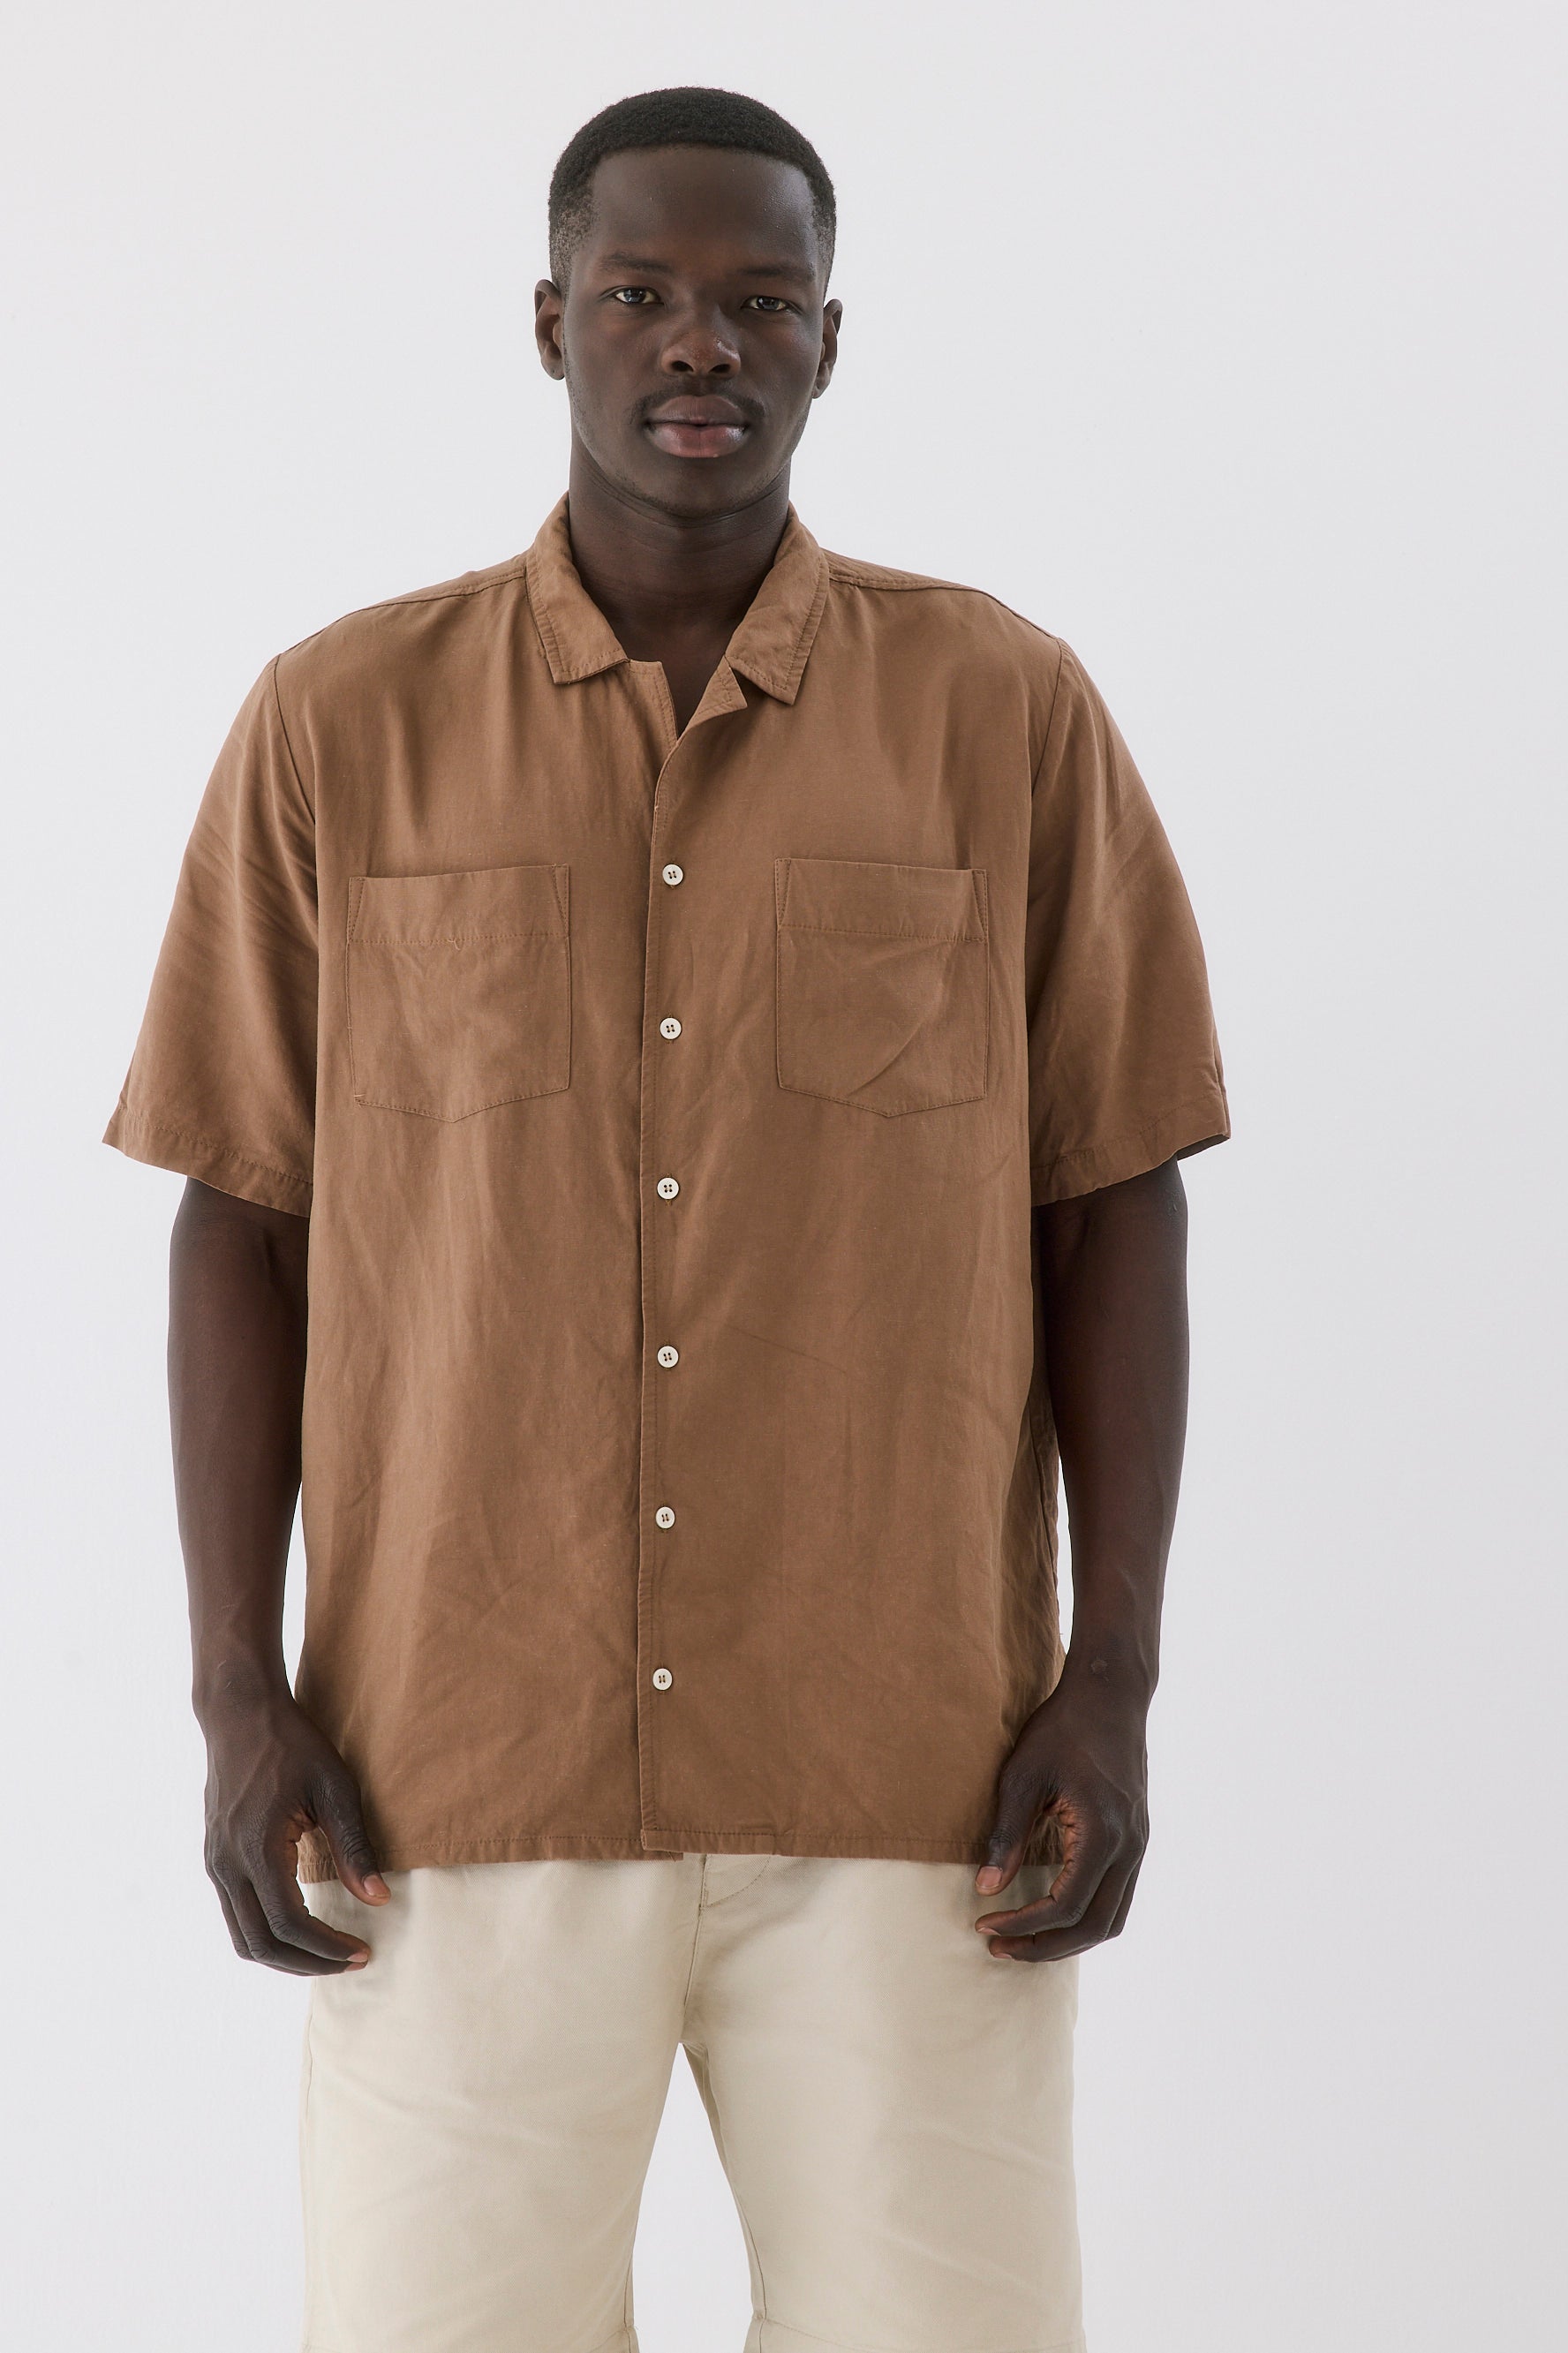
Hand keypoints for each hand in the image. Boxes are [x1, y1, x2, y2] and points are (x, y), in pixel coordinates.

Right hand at [200, 1684, 389, 1973]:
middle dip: (307, 1963)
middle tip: (350, 1961)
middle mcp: (227, 1864)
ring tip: (328, 1953)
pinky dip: (267, 1934)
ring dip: (285, 1956)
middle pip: (260, 1944)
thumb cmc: (293, 1744)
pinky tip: (302, 1927)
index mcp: (257, 1848)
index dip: (326, 1948)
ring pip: (242, 1937)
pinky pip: (236, 1915)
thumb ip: (354, 1846)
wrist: (239, 1714)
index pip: (289, 1924)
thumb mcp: (335, 1787)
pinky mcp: (214, 1859)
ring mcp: (215, 1863)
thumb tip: (378, 1900)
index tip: (362, 1952)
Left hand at [973, 1664, 1149, 1961]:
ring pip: (1111, 1919)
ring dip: (1068, 1939)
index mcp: (1103, 1832)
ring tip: (1022, 1940)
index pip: (1064, 1906)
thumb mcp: (1022, 1776)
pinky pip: (1116, 1898)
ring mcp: (1139, 1845)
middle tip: (998, 1948)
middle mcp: (1130, 1847)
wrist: (1110, 1694)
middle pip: (1094, 1927)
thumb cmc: (1061, 1728)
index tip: (984, 1925)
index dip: (1022, 1925)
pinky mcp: (1136, 1840)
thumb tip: (985, 1889)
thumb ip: (1007, 1834)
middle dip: (1045, 1946)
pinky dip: (1085, 1918)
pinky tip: (1049, 1913)